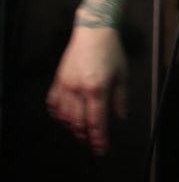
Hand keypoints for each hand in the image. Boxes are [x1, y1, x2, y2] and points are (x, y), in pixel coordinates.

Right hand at [46, 25, 127, 155]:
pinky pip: (53, 104)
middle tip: (92, 142)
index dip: (98, 139)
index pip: (96, 122)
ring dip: (72, 127)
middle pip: (78, 123)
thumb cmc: (111, 51)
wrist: (94, 31)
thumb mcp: (122, 75)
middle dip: (85, 136)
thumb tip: (120, 117)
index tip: (101, 150)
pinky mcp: (58, 80)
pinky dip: (58, 114)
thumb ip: (120, 99)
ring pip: (64, 116)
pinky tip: (65, 117)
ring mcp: (65, 85)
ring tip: (80, 131)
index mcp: (96, 89)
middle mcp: (78, 90)